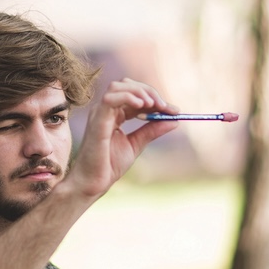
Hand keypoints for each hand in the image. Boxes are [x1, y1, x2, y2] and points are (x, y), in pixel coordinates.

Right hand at [66, 78, 178, 199]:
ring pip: (118, 87)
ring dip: (139, 92)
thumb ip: (152, 130)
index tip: (174, 110)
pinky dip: (128, 97)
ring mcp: (99, 113)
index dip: (155, 99)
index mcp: (114, 114)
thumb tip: (174, 120)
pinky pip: (110, 99)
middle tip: (165, 107)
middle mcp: (105, 110)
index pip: (135, 96)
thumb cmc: (109, 165)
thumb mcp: (136, 144)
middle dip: (149, 92)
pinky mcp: (97, 120)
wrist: (93, 182)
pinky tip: (142, 105)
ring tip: (154, 105)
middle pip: (127, 85)